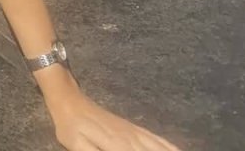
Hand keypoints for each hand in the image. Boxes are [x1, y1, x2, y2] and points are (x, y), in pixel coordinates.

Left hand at [52, 87, 182, 150]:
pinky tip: (176, 149)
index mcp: (117, 145)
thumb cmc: (69, 125)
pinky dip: (167, 146)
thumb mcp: (77, 145)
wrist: (68, 98)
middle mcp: (130, 138)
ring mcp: (133, 131)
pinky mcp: (132, 127)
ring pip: (159, 147)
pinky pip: (155, 138)